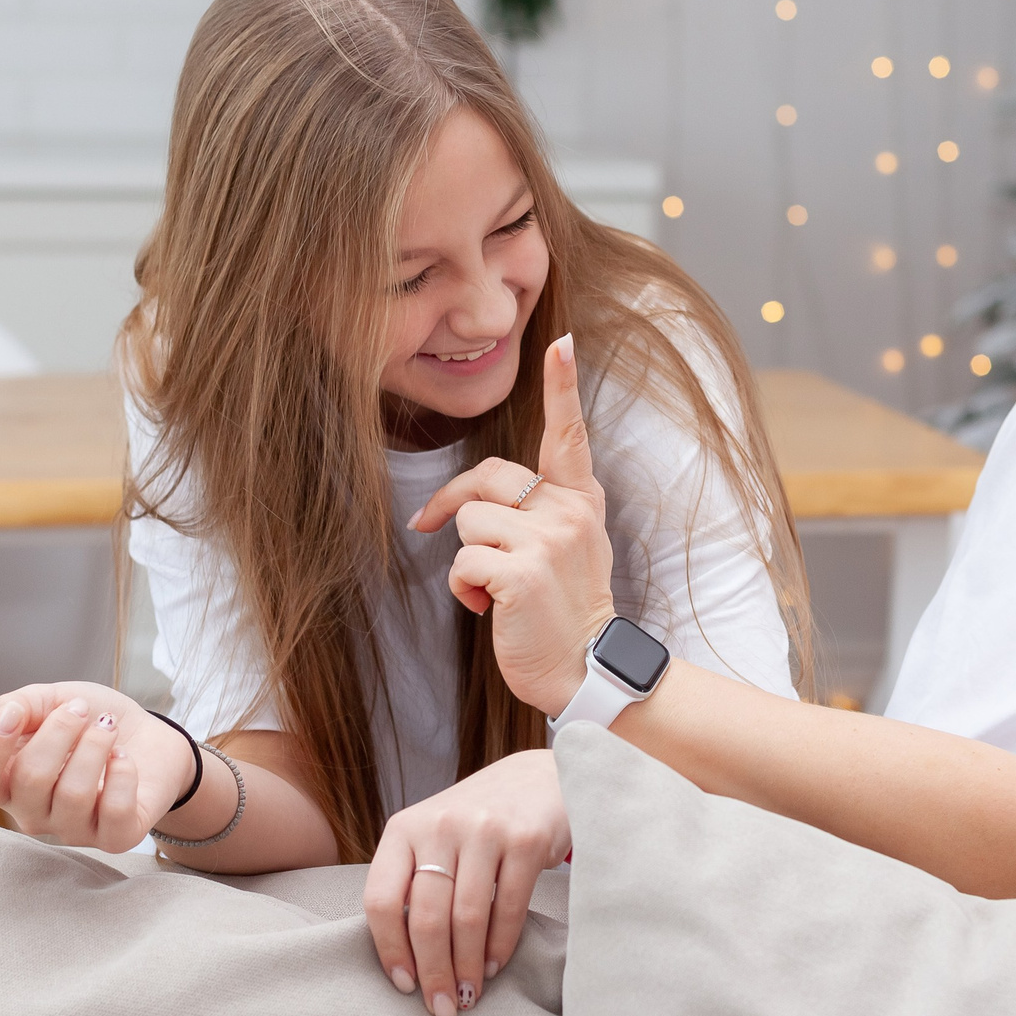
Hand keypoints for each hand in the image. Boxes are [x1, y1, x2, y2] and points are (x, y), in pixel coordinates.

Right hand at [0, 681, 195, 851]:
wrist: (149, 735)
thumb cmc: (90, 720)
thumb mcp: (51, 699)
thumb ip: (18, 704)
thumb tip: (7, 716)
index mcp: (6, 782)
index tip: (16, 715)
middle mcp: (33, 813)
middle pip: (29, 779)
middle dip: (59, 732)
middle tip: (81, 709)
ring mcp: (72, 830)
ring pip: (73, 794)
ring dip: (95, 746)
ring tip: (108, 727)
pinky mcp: (116, 838)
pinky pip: (114, 812)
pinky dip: (123, 774)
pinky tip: (124, 758)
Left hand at [361, 749, 569, 1015]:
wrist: (538, 778)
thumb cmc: (476, 821)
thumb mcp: (432, 837)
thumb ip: (413, 881)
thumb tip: (403, 958)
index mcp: (403, 829)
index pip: (380, 898)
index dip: (389, 949)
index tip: (403, 985)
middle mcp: (439, 826)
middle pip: (425, 916)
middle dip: (433, 972)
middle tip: (441, 1009)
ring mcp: (483, 830)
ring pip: (466, 918)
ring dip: (467, 967)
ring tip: (468, 995)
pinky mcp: (525, 840)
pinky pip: (508, 907)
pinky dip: (499, 946)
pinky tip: (493, 966)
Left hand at [412, 333, 617, 715]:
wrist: (586, 670)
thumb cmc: (565, 612)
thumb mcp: (568, 550)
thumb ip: (540, 514)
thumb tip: (471, 502)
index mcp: (581, 501)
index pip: (569, 436)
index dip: (562, 388)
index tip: (560, 345)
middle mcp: (569, 512)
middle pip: (487, 477)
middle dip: (452, 503)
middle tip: (429, 526)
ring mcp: (549, 541)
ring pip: (470, 521)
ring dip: (466, 561)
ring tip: (495, 591)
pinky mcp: (523, 573)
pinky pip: (463, 561)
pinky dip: (464, 590)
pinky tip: (490, 609)